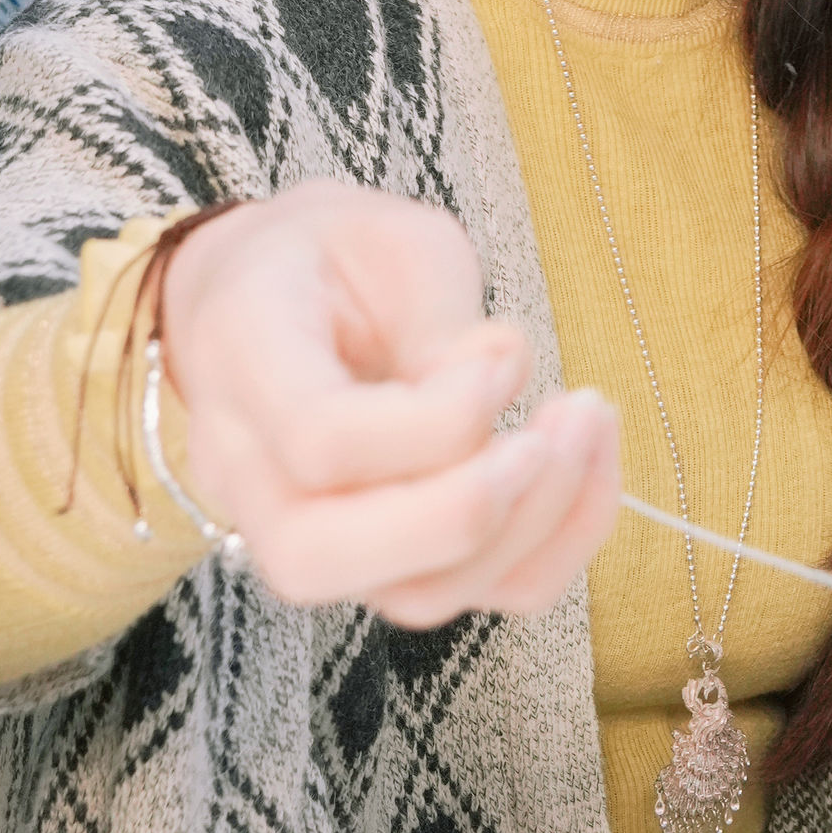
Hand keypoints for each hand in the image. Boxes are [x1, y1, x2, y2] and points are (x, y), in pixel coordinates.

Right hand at [155, 182, 618, 627]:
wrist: (272, 295)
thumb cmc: (334, 255)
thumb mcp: (390, 236)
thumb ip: (438, 310)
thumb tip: (499, 379)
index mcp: (241, 359)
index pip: (318, 440)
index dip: (436, 416)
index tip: (500, 354)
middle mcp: (248, 472)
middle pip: (324, 559)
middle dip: (469, 509)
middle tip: (551, 432)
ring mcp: (308, 532)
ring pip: (412, 596)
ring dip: (532, 526)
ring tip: (585, 425)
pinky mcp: (384, 560)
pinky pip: (475, 593)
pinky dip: (557, 544)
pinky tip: (590, 459)